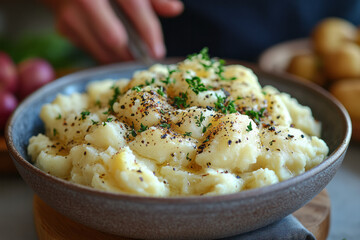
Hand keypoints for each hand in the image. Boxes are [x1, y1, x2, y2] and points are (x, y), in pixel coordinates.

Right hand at [45, 0, 183, 62]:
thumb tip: (176, 10)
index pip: (135, 7)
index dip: (149, 32)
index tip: (158, 52)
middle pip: (115, 38)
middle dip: (133, 55)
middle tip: (146, 61)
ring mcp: (71, 15)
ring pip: (102, 49)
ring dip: (121, 59)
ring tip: (134, 60)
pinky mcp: (64, 29)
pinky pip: (92, 50)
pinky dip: (107, 55)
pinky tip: (117, 54)